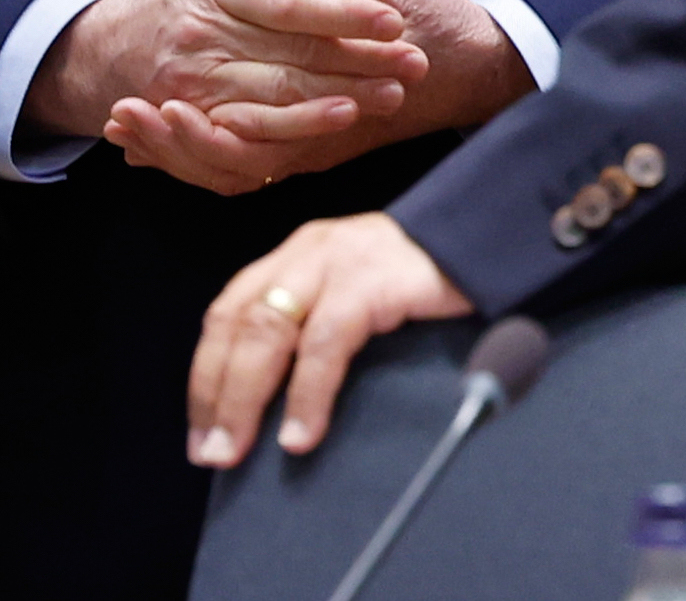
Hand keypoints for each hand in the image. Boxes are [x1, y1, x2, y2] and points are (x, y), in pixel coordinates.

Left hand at [104, 0, 534, 191]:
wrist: (488, 68)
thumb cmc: (446, 29)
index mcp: (338, 96)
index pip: (259, 120)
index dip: (202, 121)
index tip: (153, 105)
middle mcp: (324, 130)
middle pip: (239, 153)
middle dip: (175, 141)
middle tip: (122, 119)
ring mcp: (319, 140)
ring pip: (240, 166)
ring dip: (180, 153)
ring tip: (126, 132)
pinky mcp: (317, 139)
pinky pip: (254, 165)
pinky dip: (204, 157)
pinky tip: (159, 145)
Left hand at [186, 213, 472, 468]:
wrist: (485, 233)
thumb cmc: (421, 279)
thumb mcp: (355, 294)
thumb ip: (318, 328)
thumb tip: (281, 405)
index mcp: (294, 257)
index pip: (227, 313)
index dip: (206, 374)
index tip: (200, 431)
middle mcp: (305, 254)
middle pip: (237, 323)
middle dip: (215, 393)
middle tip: (210, 452)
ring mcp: (335, 262)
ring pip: (267, 330)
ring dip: (244, 398)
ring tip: (238, 450)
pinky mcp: (371, 279)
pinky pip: (326, 342)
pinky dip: (307, 394)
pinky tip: (301, 433)